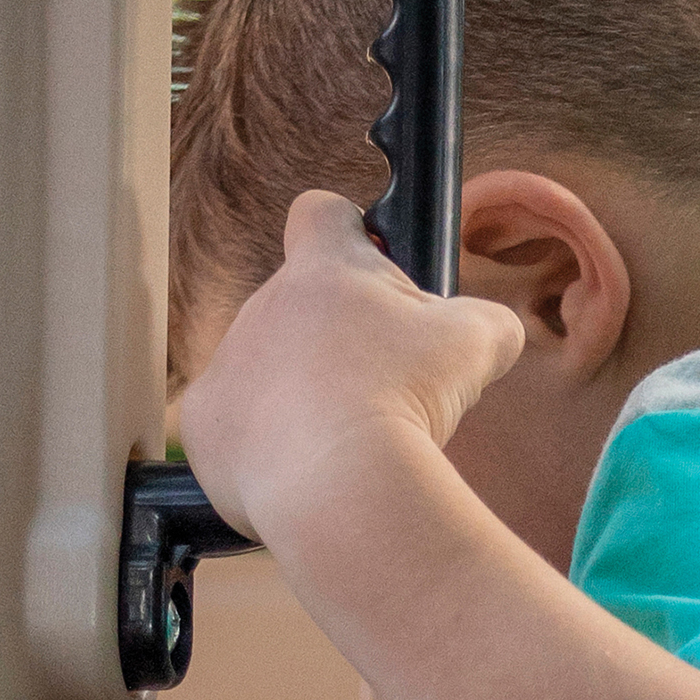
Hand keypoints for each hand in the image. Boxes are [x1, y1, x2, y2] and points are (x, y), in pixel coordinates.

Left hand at [176, 191, 524, 556]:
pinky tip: (300, 474)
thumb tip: (496, 330)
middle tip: (380, 394)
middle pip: (301, 311)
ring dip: (298, 401)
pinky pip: (230, 432)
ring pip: (265, 374)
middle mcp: (264, 304)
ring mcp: (227, 363)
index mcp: (323, 270)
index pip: (321, 214)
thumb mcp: (477, 344)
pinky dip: (261, 452)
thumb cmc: (406, 401)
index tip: (370, 268)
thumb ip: (488, 322)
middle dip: (336, 345)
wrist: (343, 485)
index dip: (346, 233)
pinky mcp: (203, 424)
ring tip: (343, 446)